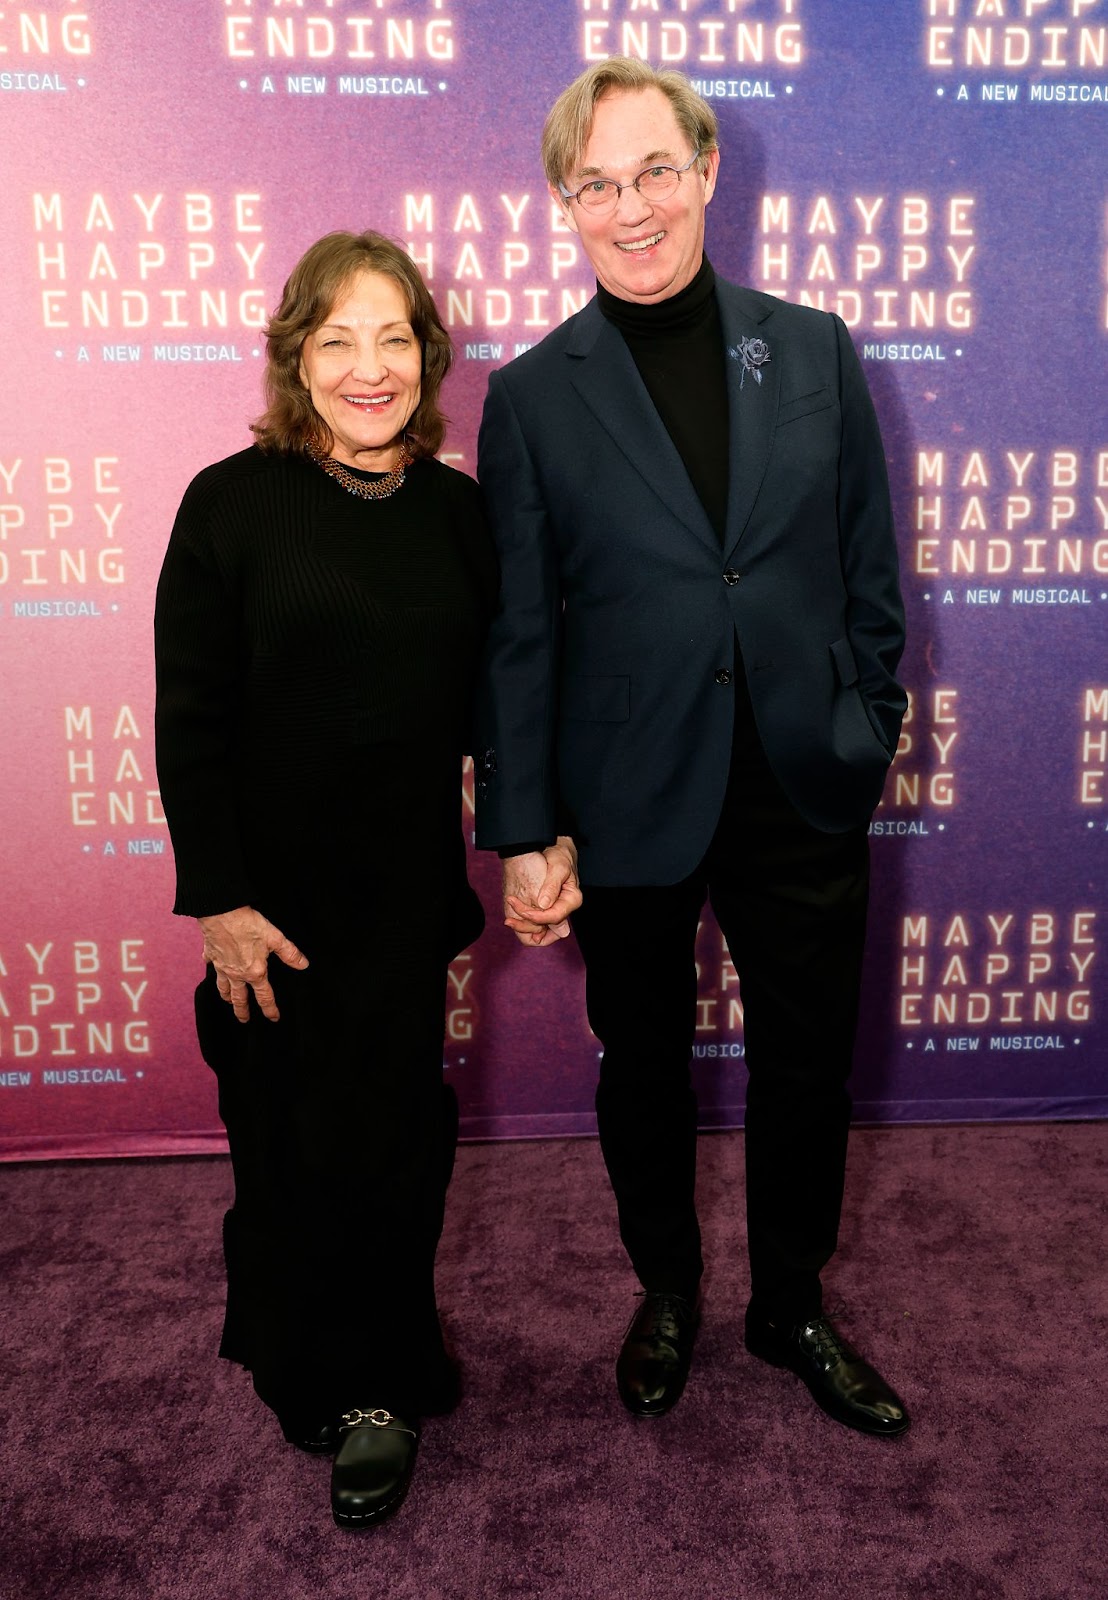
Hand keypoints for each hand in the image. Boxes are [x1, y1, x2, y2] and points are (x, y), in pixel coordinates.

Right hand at [197, 906, 308, 1022]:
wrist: (221, 912)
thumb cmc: (248, 924)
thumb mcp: (275, 938)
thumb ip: (290, 953)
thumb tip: (303, 965)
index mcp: (255, 972)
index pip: (265, 997)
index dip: (270, 1009)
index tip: (274, 1018)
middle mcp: (237, 974)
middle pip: (239, 999)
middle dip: (242, 1011)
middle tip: (244, 1020)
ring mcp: (222, 966)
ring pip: (223, 988)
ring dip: (227, 997)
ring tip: (229, 1002)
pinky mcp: (211, 955)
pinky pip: (211, 966)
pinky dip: (213, 969)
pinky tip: (214, 967)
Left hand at [503, 836, 582, 946]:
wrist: (554, 850)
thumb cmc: (559, 856)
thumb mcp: (558, 867)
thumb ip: (552, 886)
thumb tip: (543, 905)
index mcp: (572, 900)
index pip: (555, 917)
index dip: (538, 917)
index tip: (523, 911)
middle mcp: (564, 908)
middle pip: (548, 929)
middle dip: (527, 926)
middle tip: (509, 920)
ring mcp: (554, 910)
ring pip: (541, 930)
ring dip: (524, 927)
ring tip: (508, 921)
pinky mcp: (545, 908)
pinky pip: (535, 923)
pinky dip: (524, 923)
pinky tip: (512, 918)